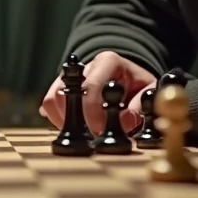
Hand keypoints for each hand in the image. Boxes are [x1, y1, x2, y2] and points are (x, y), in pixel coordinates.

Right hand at [41, 51, 156, 134]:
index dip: (92, 113)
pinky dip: (57, 120)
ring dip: (65, 121)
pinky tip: (76, 128)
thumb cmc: (139, 85)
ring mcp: (69, 76)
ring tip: (84, 132)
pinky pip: (49, 105)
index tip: (98, 131)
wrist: (129, 78)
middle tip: (92, 135)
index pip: (90, 86)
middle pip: (65, 92)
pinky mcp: (59, 88)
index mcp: (107, 61)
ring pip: (52, 98)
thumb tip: (125, 120)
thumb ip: (140, 107)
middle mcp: (85, 66)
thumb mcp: (149, 92)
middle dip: (76, 120)